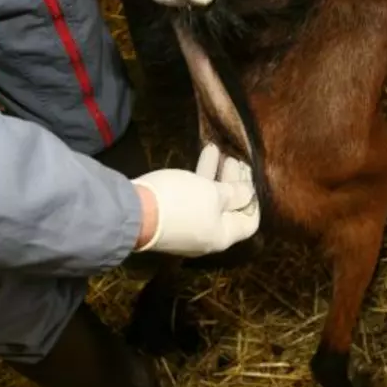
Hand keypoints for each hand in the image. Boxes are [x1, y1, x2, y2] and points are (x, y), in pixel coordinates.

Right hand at [132, 144, 259, 255]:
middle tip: (236, 158)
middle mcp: (207, 235)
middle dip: (234, 182)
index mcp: (223, 235)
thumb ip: (234, 193)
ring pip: (209, 200)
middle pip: (229, 209)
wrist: (133, 212)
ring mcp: (188, 227)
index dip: (253, 199)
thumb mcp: (213, 193)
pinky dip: (199, 179)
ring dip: (216, 175)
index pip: (249, 222)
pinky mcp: (170, 216)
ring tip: (220, 151)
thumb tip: (249, 194)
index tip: (251, 176)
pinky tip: (202, 155)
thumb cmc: (181, 202)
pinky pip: (192, 198)